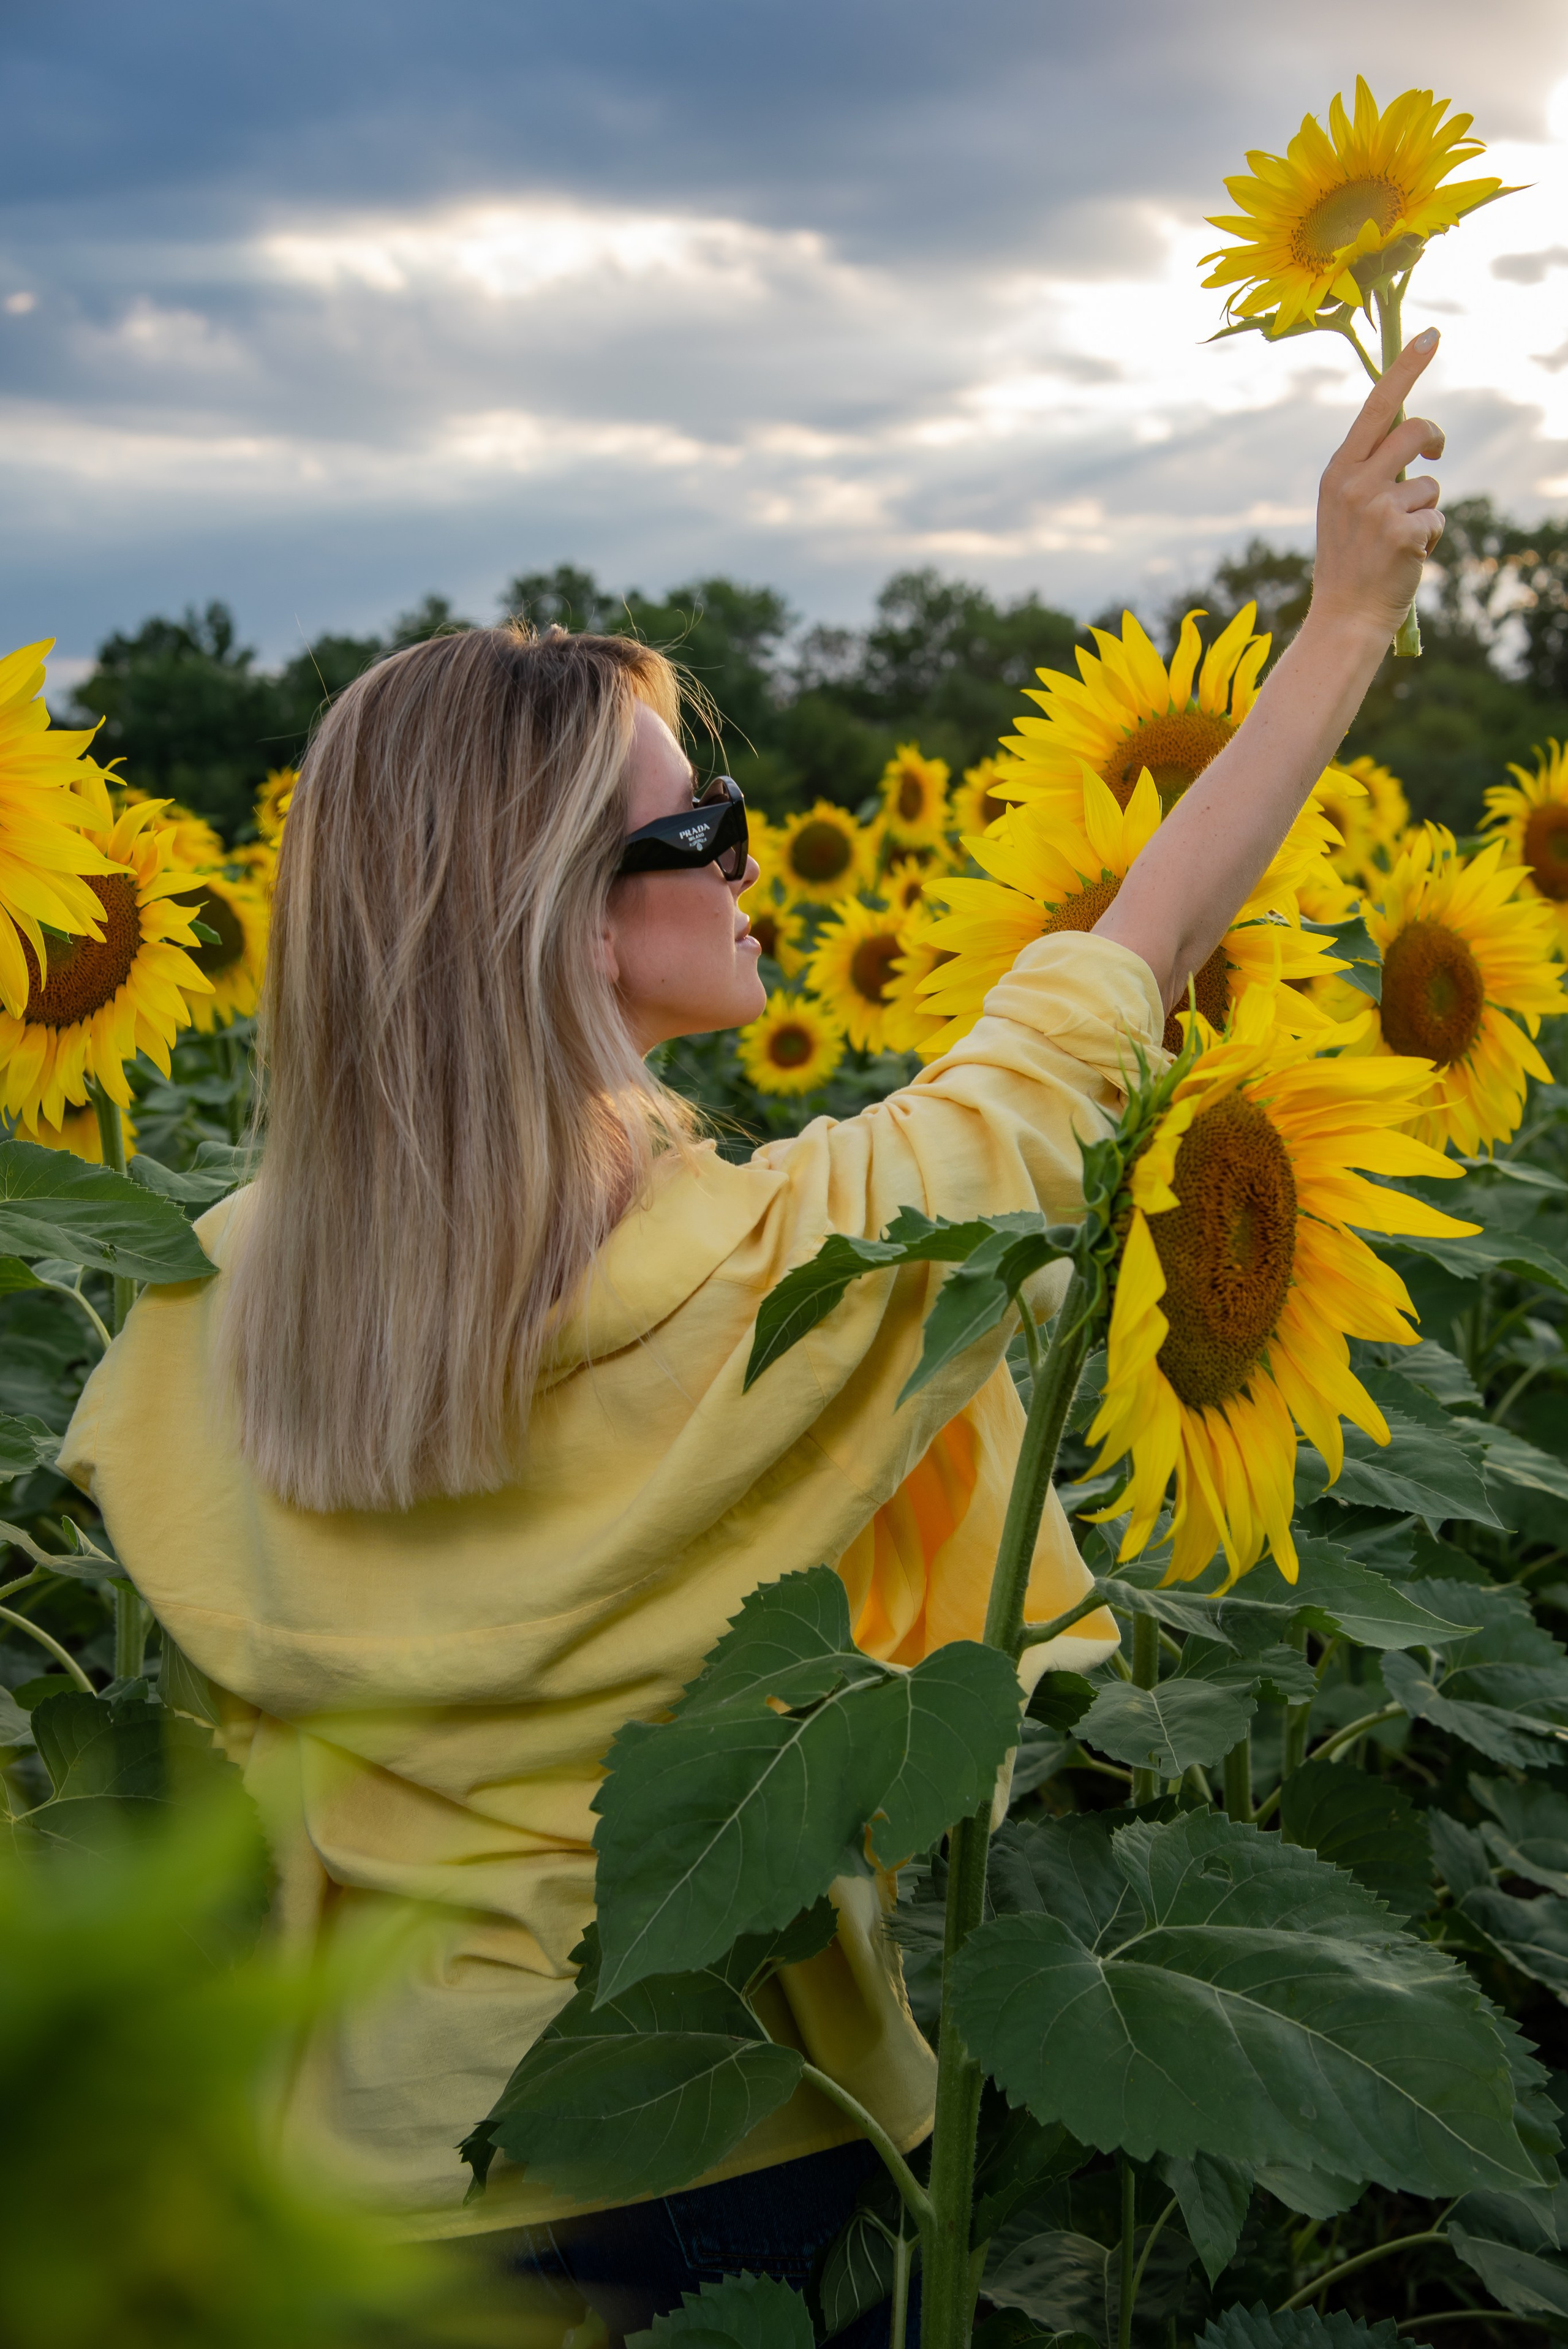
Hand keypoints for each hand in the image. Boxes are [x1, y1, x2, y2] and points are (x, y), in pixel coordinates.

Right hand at [1308, 330, 1443, 641]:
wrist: (1344, 617)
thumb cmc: (1350, 561)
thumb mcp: (1346, 507)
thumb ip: (1370, 470)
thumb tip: (1414, 437)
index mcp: (1338, 471)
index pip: (1377, 406)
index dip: (1407, 368)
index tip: (1432, 334)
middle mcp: (1354, 483)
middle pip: (1414, 432)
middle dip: (1432, 441)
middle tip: (1433, 455)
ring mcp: (1378, 508)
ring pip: (1429, 483)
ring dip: (1427, 507)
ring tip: (1403, 536)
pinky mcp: (1403, 532)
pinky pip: (1436, 517)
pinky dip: (1430, 537)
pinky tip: (1407, 557)